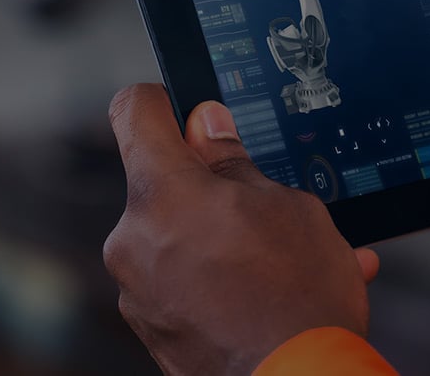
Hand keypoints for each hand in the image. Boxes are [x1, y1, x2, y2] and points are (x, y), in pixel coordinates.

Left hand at [104, 84, 379, 374]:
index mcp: (163, 193)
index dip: (164, 102)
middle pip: (161, 185)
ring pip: (175, 238)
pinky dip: (217, 280)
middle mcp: (132, 239)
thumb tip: (205, 126)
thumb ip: (233, 161)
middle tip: (262, 207)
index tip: (188, 112)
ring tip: (281, 260)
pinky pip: (181, 284)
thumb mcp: (286, 205)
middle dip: (207, 189)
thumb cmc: (297, 298)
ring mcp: (135, 290)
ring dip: (217, 239)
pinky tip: (268, 289)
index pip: (134, 112)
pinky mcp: (150, 328)